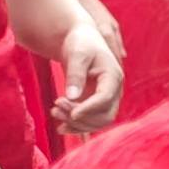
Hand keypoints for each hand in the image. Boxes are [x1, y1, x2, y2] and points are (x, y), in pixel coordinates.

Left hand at [47, 17, 123, 139]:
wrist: (80, 41)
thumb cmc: (80, 43)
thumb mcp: (76, 54)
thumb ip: (75, 74)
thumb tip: (71, 97)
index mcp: (113, 76)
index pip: (105, 99)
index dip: (89, 109)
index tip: (71, 114)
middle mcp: (114, 91)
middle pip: (105, 115)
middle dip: (81, 117)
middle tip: (56, 107)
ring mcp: (106, 99)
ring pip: (99, 122)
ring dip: (77, 124)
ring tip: (54, 112)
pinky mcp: (96, 104)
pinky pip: (91, 122)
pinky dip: (77, 127)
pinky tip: (61, 127)